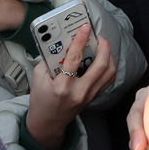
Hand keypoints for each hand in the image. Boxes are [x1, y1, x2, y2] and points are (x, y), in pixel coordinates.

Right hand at [27, 25, 115, 149]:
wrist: (48, 122)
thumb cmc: (41, 98)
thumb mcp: (39, 76)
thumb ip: (50, 58)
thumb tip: (64, 41)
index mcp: (63, 86)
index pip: (75, 59)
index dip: (81, 40)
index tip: (86, 27)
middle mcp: (80, 91)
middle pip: (100, 65)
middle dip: (103, 47)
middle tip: (98, 36)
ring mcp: (89, 95)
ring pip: (109, 72)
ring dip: (109, 55)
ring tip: (102, 45)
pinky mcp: (94, 97)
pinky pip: (109, 79)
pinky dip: (109, 66)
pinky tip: (104, 58)